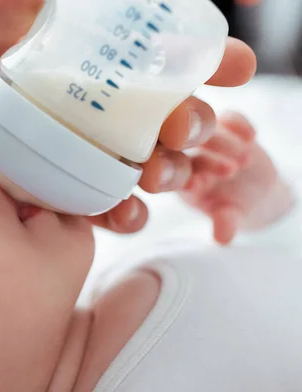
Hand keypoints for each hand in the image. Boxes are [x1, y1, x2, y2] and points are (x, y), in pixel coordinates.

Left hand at [0, 0, 256, 233]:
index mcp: (95, 64)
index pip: (165, 58)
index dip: (208, 61)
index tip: (232, 65)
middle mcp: (102, 111)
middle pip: (172, 120)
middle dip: (194, 126)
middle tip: (184, 129)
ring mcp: (88, 155)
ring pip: (151, 169)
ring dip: (168, 175)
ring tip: (155, 175)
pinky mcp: (67, 193)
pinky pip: (108, 209)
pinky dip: (123, 215)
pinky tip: (121, 213)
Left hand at [180, 112, 292, 244]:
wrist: (253, 188)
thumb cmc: (231, 204)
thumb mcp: (229, 215)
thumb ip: (225, 222)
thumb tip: (223, 238)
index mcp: (176, 179)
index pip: (172, 175)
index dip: (183, 179)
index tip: (197, 185)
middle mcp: (186, 156)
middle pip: (185, 149)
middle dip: (206, 159)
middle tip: (230, 172)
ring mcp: (204, 139)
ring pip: (205, 132)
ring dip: (224, 144)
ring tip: (245, 162)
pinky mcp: (225, 125)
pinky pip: (227, 118)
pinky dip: (238, 125)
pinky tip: (251, 137)